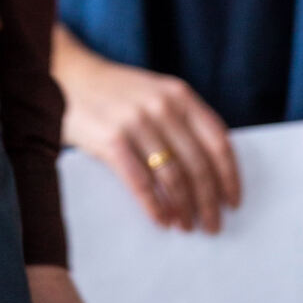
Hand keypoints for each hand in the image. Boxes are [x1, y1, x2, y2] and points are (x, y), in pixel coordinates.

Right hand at [52, 26, 239, 233]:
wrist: (69, 76)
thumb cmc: (118, 93)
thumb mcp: (156, 94)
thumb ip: (182, 122)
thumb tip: (212, 175)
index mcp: (179, 94)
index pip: (218, 141)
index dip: (229, 177)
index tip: (233, 203)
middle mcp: (161, 106)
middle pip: (197, 165)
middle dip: (208, 202)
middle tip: (212, 226)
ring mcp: (135, 121)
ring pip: (172, 178)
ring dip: (184, 209)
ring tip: (187, 226)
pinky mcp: (111, 139)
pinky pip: (141, 183)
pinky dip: (155, 207)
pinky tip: (162, 221)